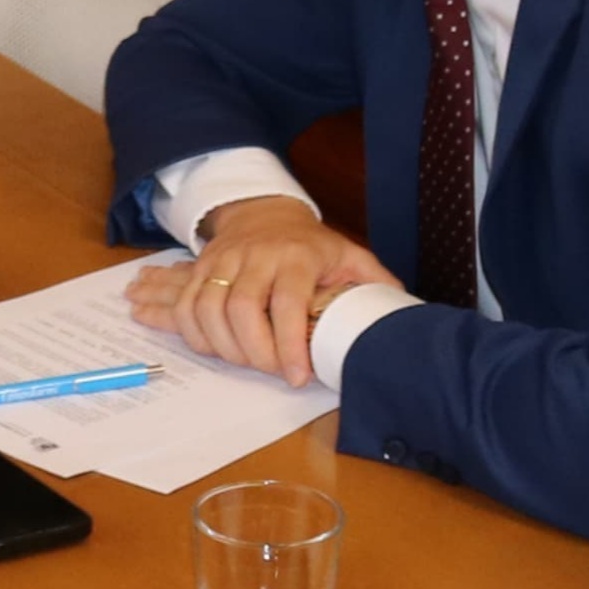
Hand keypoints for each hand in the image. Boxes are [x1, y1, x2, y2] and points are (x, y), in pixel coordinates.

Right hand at [126, 197, 390, 382]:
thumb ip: (374, 285)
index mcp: (299, 255)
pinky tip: (213, 347)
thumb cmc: (312, 245)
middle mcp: (257, 254)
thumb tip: (402, 322)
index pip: (288, 302)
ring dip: (223, 346)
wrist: (264, 211)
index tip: (298, 378)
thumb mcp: (350, 256)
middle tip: (271, 371)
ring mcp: (224, 259)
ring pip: (207, 307)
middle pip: (242, 308)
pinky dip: (194, 333)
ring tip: (245, 362)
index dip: (289, 344)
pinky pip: (187, 305)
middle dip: (254, 352)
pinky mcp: (200, 267)